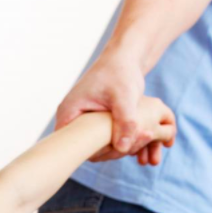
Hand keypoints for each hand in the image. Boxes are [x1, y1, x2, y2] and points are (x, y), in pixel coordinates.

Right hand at [56, 49, 166, 164]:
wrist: (123, 59)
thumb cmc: (119, 72)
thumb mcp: (123, 96)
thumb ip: (124, 121)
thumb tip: (123, 148)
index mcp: (70, 113)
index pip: (72, 145)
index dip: (94, 152)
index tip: (117, 148)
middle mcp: (73, 121)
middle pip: (87, 150)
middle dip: (112, 152)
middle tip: (134, 146)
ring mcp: (84, 124)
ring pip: (99, 148)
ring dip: (120, 150)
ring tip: (142, 141)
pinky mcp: (95, 125)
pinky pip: (106, 142)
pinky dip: (123, 144)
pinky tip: (140, 143)